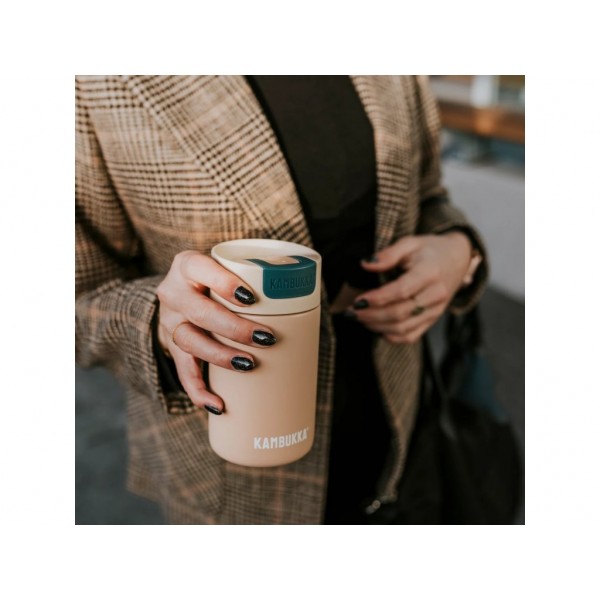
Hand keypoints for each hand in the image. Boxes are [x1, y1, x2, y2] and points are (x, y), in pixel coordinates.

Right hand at [156, 251, 276, 413]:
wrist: (181, 294)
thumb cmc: (217, 280)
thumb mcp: (227, 269)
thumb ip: (254, 275)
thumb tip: (308, 290)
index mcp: (188, 266)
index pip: (199, 268)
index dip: (223, 283)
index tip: (251, 298)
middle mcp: (174, 293)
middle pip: (198, 311)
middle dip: (233, 327)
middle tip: (265, 338)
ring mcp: (170, 321)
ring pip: (188, 340)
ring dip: (220, 356)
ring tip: (249, 364)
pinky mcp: (172, 347)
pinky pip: (183, 371)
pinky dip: (200, 390)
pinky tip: (218, 404)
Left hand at [350, 233, 472, 343]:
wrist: (458, 259)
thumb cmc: (429, 250)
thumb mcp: (409, 243)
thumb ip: (388, 254)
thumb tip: (365, 264)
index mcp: (430, 272)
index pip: (401, 291)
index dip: (377, 298)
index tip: (357, 300)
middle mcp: (436, 295)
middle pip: (400, 313)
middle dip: (371, 315)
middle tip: (350, 312)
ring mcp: (436, 310)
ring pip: (403, 328)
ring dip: (377, 326)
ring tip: (358, 318)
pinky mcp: (433, 320)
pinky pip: (411, 336)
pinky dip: (391, 336)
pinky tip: (375, 327)